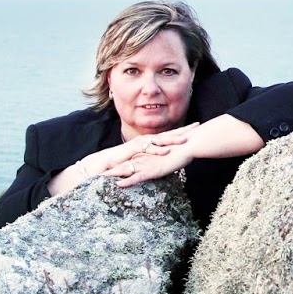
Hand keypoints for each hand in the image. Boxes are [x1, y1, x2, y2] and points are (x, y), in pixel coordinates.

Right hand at [46, 125, 195, 196]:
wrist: (96, 167)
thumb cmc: (116, 166)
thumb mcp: (137, 164)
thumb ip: (148, 161)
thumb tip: (163, 161)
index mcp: (146, 144)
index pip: (165, 137)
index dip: (179, 132)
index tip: (194, 128)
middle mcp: (141, 142)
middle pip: (164, 135)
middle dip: (180, 131)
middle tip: (197, 126)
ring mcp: (135, 146)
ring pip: (156, 140)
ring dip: (170, 139)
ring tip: (185, 138)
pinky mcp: (129, 153)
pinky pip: (143, 151)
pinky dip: (155, 151)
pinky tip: (165, 152)